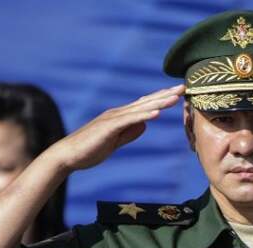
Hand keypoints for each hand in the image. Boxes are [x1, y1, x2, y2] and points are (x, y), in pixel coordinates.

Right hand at [54, 84, 184, 171]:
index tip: (179, 94)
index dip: (162, 99)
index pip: (145, 105)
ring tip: (175, 97)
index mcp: (121, 117)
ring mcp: (113, 119)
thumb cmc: (90, 150)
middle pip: (146, 102)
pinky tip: (156, 114)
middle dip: (166, 95)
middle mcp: (118, 113)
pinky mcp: (108, 128)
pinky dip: (143, 116)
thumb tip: (146, 124)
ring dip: (159, 102)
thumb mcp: (115, 141)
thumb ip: (130, 133)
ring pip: (140, 108)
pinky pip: (129, 120)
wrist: (68, 156)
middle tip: (184, 87)